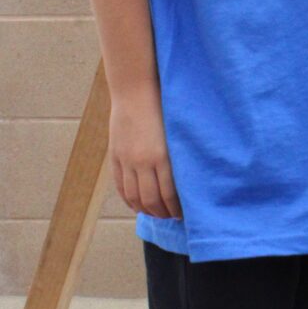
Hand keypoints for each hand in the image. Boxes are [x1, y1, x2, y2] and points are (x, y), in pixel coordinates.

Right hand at [108, 85, 181, 218]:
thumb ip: (178, 153)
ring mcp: (127, 160)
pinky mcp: (116, 157)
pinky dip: (129, 200)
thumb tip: (189, 176)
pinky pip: (121, 186)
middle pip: (151, 199)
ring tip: (156, 213)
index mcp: (163, 155)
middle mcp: (143, 161)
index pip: (170, 193)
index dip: (177, 207)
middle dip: (163, 213)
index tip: (185, 214)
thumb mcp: (176, 130)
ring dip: (146, 209)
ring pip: (134, 196)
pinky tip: (137, 205)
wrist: (136, 91)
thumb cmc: (164, 105)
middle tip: (172, 217)